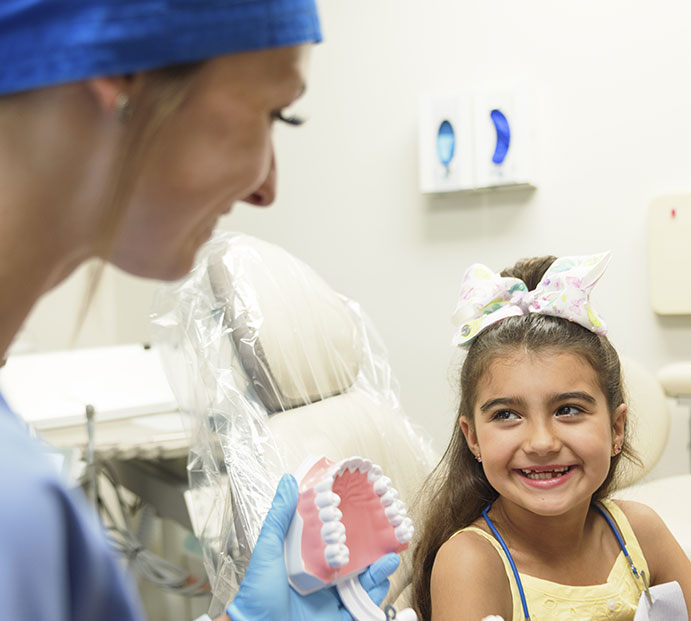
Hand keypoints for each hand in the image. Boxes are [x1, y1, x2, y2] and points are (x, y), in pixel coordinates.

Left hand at [226, 474, 399, 620]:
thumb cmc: (258, 596)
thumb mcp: (269, 551)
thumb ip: (280, 517)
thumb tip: (289, 482)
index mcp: (307, 560)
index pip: (335, 539)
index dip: (351, 527)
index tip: (365, 511)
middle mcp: (323, 578)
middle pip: (356, 559)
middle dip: (374, 548)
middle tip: (387, 534)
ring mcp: (333, 599)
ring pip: (365, 581)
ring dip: (380, 569)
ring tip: (389, 558)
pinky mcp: (342, 617)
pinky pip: (364, 606)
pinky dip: (376, 595)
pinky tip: (380, 582)